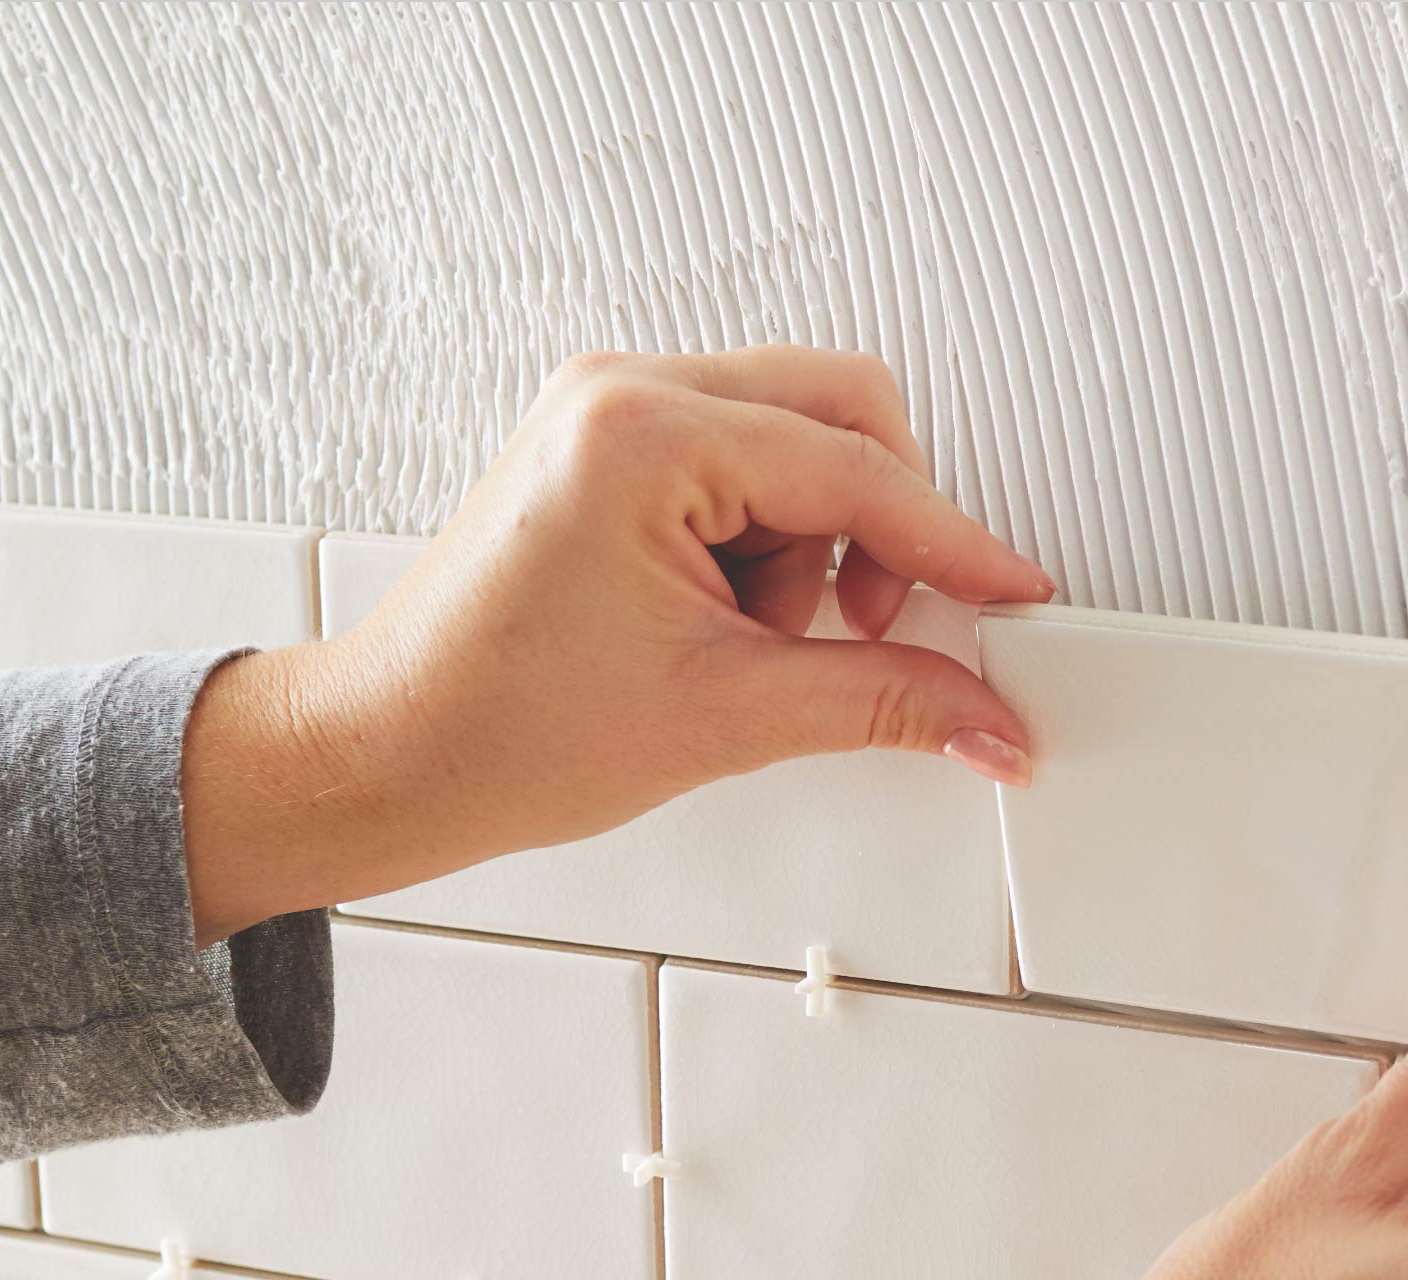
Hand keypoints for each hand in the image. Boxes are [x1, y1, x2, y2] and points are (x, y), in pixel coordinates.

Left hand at [181, 346, 1050, 944]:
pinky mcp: (611, 452)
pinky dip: (771, 547)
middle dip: (881, 530)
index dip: (953, 545)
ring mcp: (611, 414)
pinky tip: (729, 623)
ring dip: (815, 550)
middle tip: (872, 631)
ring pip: (799, 442)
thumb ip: (882, 700)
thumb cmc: (499, 730)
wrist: (392, 758)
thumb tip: (986, 714)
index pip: (853, 472)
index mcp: (639, 433)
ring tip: (752, 646)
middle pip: (840, 414)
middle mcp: (621, 393)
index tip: (1015, 595)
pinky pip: (747, 469)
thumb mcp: (726, 717)